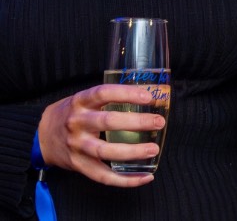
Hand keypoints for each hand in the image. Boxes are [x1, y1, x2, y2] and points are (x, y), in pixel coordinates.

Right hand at [37, 85, 164, 185]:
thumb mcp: (84, 99)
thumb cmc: (72, 114)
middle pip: (108, 122)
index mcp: (80, 102)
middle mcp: (77, 123)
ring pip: (106, 151)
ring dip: (133, 152)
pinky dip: (125, 180)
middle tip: (159, 122)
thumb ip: (108, 97)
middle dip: (137, 122)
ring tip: (154, 149)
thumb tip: (148, 95)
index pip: (103, 93)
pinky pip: (103, 176)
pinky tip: (145, 177)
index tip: (148, 97)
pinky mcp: (78, 165)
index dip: (126, 94)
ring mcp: (77, 146)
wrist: (42, 136)